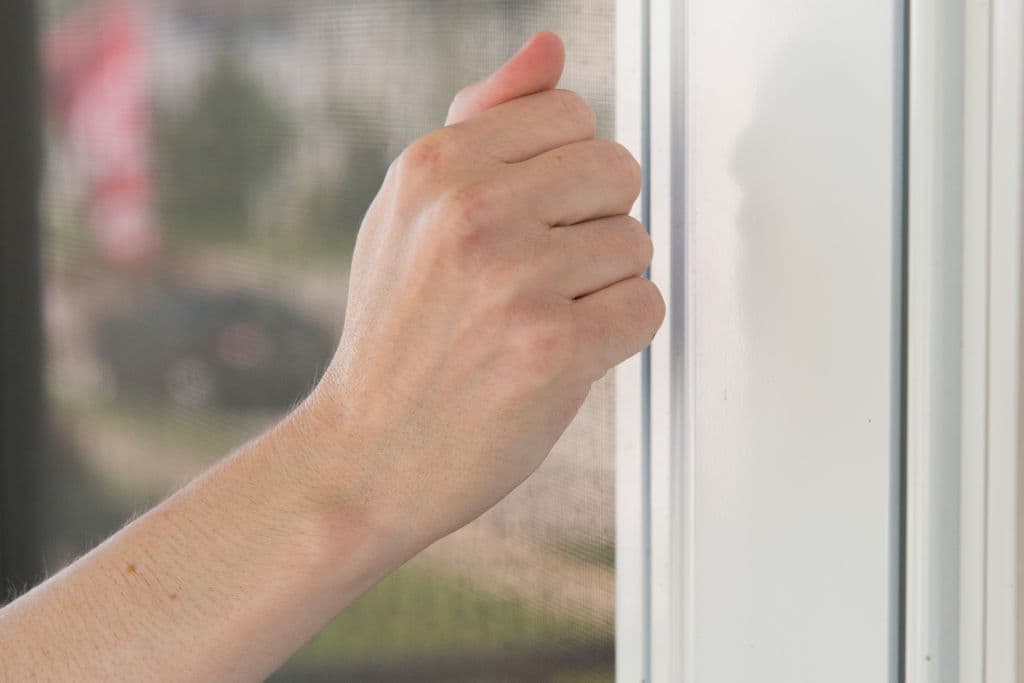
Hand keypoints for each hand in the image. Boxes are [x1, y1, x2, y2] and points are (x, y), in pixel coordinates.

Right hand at [299, 31, 663, 556]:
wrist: (366, 454)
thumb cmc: (394, 337)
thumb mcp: (412, 211)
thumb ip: (484, 121)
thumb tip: (549, 48)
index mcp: (437, 164)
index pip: (573, 116)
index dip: (565, 176)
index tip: (532, 221)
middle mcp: (472, 208)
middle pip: (617, 172)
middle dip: (591, 225)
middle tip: (539, 276)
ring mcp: (513, 277)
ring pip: (635, 243)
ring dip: (602, 287)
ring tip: (538, 320)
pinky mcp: (552, 346)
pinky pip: (645, 305)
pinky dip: (617, 335)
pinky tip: (561, 354)